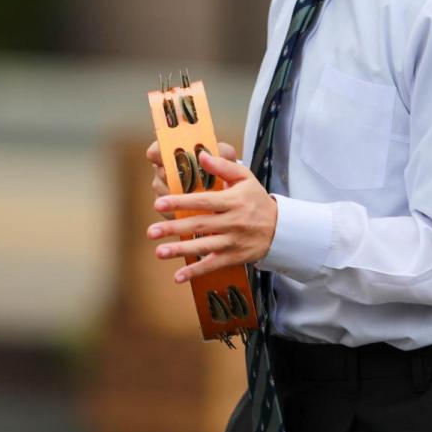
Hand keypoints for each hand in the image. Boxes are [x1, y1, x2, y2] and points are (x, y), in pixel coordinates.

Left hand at [146, 149, 278, 282]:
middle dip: (174, 228)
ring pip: (203, 246)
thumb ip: (223, 166)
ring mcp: (232, 241)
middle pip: (199, 225)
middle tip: (150, 231)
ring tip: (159, 252)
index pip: (203, 201)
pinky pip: (212, 265)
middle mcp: (232, 222)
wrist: (281, 228)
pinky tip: (178, 276)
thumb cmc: (257, 200)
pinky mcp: (233, 257)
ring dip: (180, 250)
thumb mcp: (245, 177)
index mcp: (233, 201)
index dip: (180, 202)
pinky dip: (196, 271)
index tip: (159, 204)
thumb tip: (200, 155)